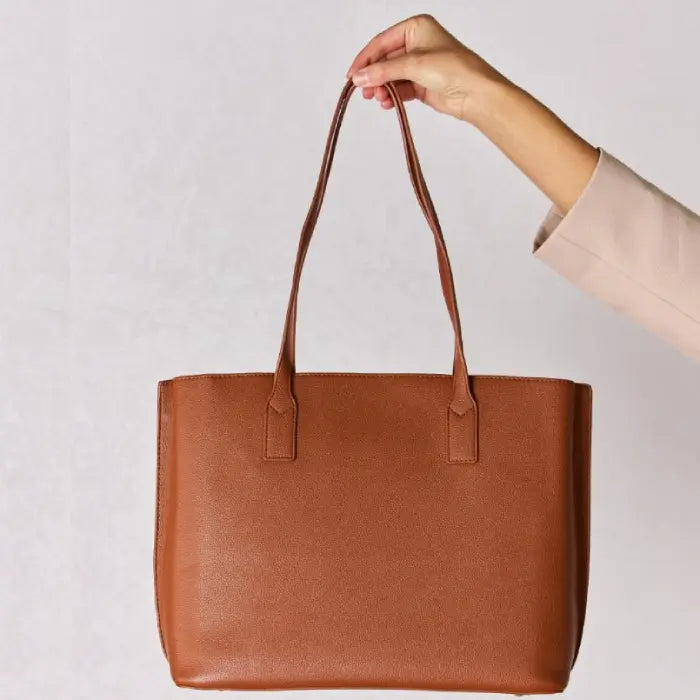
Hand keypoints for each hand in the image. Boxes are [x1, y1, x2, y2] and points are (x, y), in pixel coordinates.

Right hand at [347, 14, 597, 213]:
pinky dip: (392, 96)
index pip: (382, 42)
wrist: (477, 94)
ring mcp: (420, 65)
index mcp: (416, 27)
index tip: (352, 75)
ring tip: (375, 99)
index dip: (365, 58)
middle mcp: (417, 44)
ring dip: (381, 88)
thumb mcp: (414, 65)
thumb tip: (359, 77)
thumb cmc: (454, 69)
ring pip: (391, 76)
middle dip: (373, 76)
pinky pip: (400, 89)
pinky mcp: (422, 84)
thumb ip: (383, 71)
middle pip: (385, 60)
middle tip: (362, 90)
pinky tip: (386, 103)